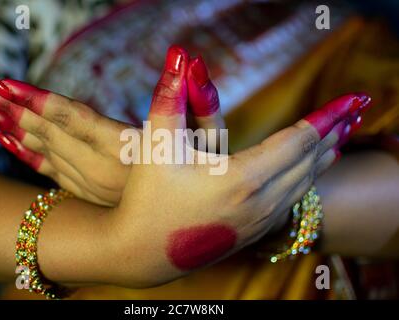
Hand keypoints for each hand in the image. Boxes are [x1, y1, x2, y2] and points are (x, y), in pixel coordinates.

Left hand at [0, 47, 224, 205]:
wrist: (195, 224)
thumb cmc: (207, 177)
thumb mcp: (210, 137)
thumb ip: (198, 96)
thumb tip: (184, 57)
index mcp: (134, 154)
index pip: (79, 122)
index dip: (43, 101)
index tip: (9, 84)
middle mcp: (109, 173)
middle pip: (55, 138)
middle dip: (16, 112)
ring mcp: (98, 189)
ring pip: (48, 157)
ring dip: (16, 131)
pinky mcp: (94, 197)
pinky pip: (53, 177)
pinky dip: (30, 157)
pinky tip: (9, 142)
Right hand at [106, 47, 371, 284]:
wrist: (141, 252)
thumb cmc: (147, 198)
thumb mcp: (157, 146)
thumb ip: (171, 99)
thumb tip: (178, 56)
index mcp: (243, 179)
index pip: (298, 141)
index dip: (325, 117)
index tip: (350, 101)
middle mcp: (260, 203)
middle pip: (309, 162)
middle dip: (333, 132)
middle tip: (355, 110)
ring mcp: (259, 222)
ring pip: (305, 183)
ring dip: (324, 157)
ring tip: (341, 136)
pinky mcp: (253, 232)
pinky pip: (293, 200)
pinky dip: (308, 179)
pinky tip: (310, 173)